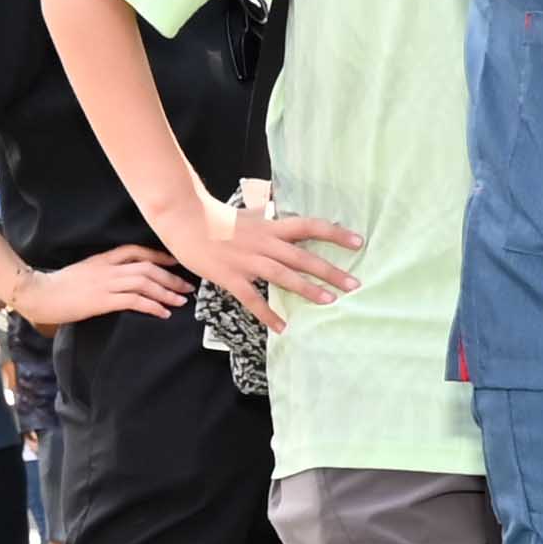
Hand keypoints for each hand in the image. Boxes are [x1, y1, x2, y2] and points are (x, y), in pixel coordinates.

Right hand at [11, 247, 187, 327]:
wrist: (38, 294)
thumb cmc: (60, 286)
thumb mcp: (85, 271)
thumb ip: (105, 271)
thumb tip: (127, 279)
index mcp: (102, 259)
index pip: (135, 250)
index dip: (159, 256)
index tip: (175, 263)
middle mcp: (107, 268)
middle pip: (147, 267)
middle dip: (171, 277)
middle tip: (187, 287)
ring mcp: (105, 283)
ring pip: (144, 282)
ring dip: (167, 292)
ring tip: (181, 301)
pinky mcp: (102, 300)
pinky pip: (134, 300)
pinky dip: (153, 306)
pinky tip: (163, 313)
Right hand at [166, 197, 363, 337]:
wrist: (183, 218)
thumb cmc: (217, 218)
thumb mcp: (250, 215)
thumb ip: (270, 222)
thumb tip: (288, 218)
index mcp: (270, 227)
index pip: (309, 227)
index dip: (335, 234)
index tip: (359, 242)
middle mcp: (263, 243)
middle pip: (302, 257)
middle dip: (330, 272)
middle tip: (354, 285)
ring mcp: (247, 261)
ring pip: (283, 276)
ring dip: (307, 289)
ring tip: (330, 302)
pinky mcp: (230, 276)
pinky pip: (252, 298)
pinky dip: (267, 314)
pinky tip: (282, 327)